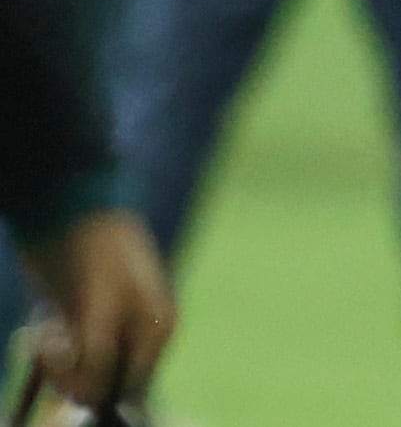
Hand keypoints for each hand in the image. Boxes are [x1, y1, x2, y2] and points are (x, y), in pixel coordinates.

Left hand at [14, 210, 174, 409]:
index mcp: (157, 328)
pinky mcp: (84, 322)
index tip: (64, 360)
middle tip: (50, 341)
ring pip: (81, 372)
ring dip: (54, 364)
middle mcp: (139, 332)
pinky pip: (67, 358)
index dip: (93, 383)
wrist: (67, 206)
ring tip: (42, 333)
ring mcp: (111, 327)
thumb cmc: (89, 251)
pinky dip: (48, 354)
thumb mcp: (98, 305)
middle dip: (71, 373)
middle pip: (104, 382)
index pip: (128, 386)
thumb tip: (94, 397)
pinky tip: (41, 330)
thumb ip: (99, 353)